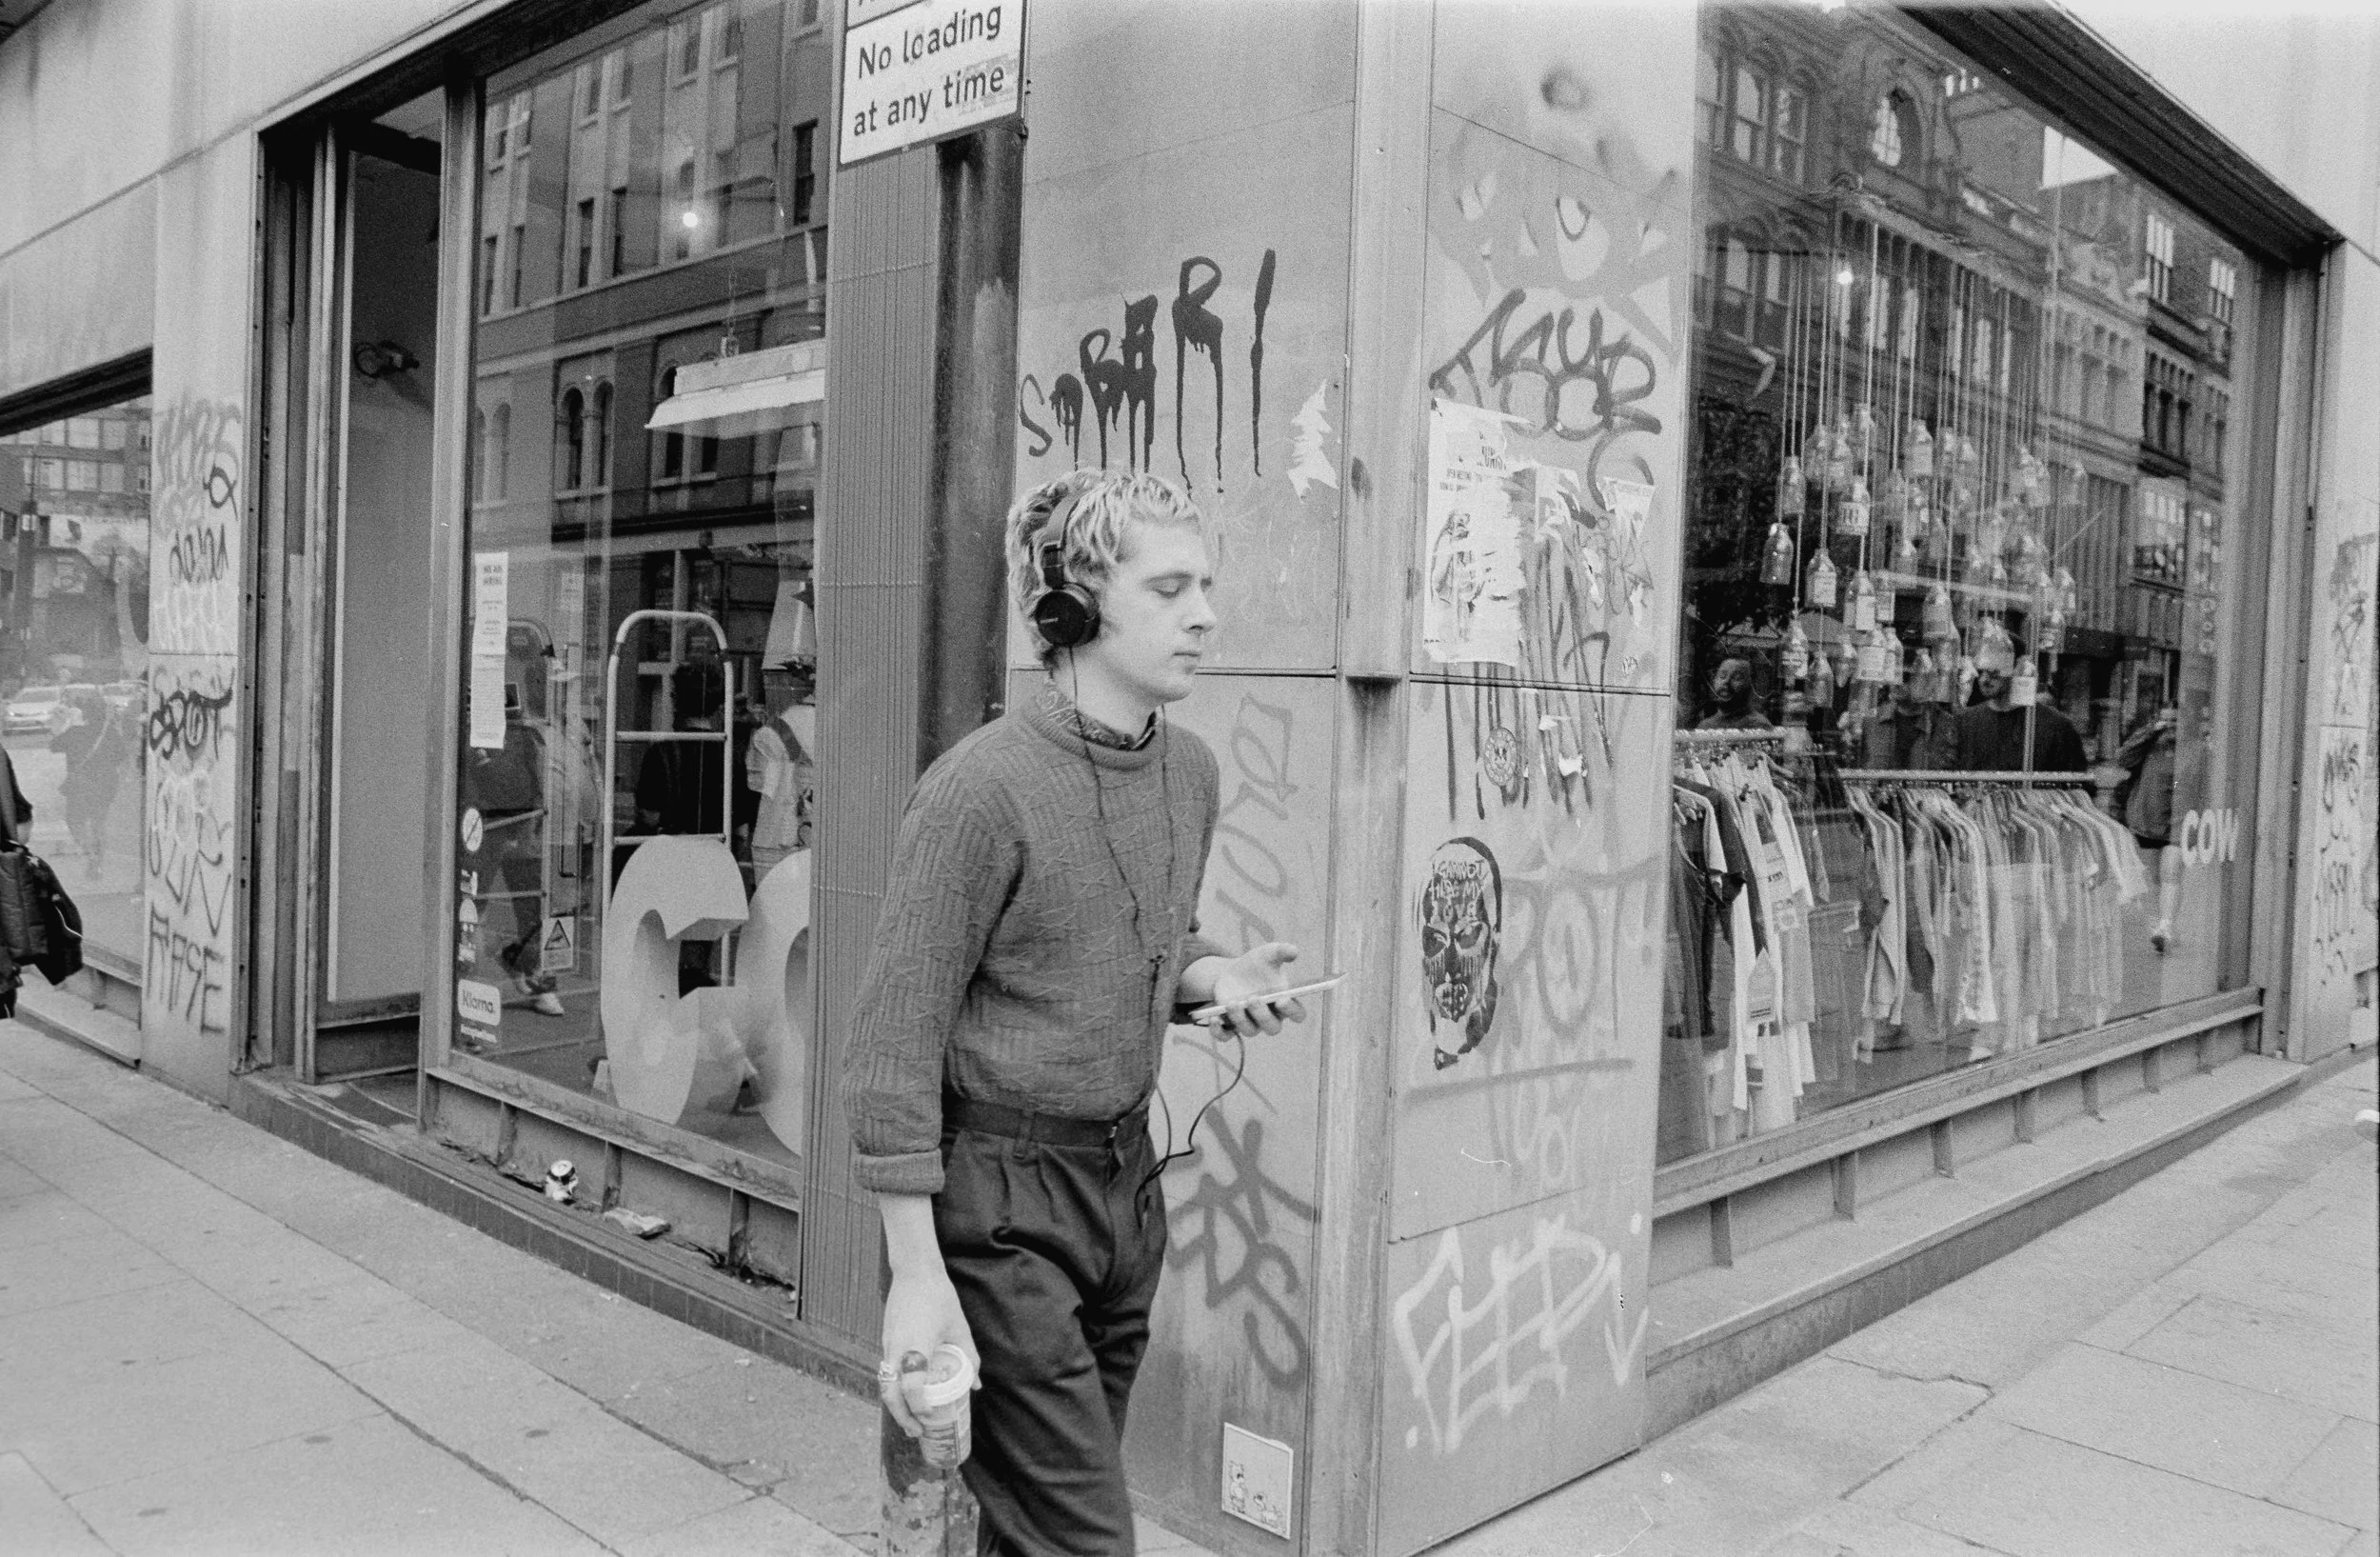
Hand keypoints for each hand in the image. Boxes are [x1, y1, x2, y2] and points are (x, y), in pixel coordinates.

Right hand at [879, 1267, 975, 1438]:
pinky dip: (894, 1389)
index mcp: (916, 1346)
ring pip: (885, 1384)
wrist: (914, 1272)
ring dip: (895, 1406)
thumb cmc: (939, 1298)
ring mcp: (887, 1345)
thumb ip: (969, 1358)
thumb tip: (976, 1385)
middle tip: (917, 1432)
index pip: (911, 1385)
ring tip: (911, 1421)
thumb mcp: (959, 1328)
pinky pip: (886, 1372)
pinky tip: (906, 1396)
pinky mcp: (885, 1341)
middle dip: (902, 1416)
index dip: (918, 1405)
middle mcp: (896, 1349)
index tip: (929, 1416)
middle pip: (891, 1393)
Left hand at [1209, 941, 1309, 1036]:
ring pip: (1250, 1031)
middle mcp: (1269, 1017)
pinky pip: (1225, 1036)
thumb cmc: (1257, 965)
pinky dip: (1219, 1031)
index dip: (1292, 1010)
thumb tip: (1295, 952)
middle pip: (1273, 1028)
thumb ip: (1283, 951)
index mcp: (1283, 1002)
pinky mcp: (1230, 1025)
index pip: (1297, 1014)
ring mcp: (1249, 1023)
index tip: (1282, 999)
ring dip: (1241, 1019)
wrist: (1233, 972)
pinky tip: (1214, 1018)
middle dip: (1263, 1015)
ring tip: (1233, 1002)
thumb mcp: (1269, 953)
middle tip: (1253, 998)